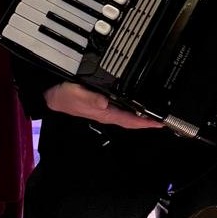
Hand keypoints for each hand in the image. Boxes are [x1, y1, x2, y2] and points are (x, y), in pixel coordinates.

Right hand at [43, 82, 162, 129]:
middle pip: (133, 119)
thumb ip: (91, 99)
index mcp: (104, 113)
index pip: (130, 120)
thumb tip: (105, 102)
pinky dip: (133, 107)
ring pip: (129, 114)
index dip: (146, 122)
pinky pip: (123, 107)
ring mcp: (105, 109)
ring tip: (157, 113)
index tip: (160, 123)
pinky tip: (138, 104)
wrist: (51, 94)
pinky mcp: (102, 103)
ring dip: (142, 115)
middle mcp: (107, 113)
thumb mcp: (76, 95)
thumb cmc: (64, 95)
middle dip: (149, 121)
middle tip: (166, 119)